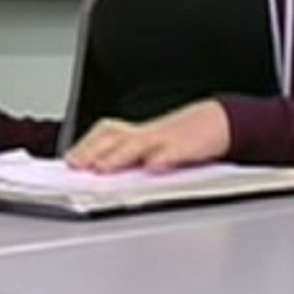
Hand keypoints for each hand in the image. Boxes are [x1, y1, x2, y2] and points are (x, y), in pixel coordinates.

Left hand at [64, 101, 230, 173]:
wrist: (222, 120)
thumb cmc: (185, 138)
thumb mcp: (156, 145)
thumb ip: (131, 158)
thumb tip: (100, 173)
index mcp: (138, 134)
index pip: (105, 135)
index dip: (86, 147)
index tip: (70, 161)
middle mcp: (148, 134)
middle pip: (115, 137)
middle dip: (94, 151)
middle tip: (78, 165)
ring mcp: (168, 138)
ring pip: (139, 143)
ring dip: (119, 155)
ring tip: (103, 168)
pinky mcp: (190, 146)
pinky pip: (175, 151)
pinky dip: (164, 158)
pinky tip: (154, 167)